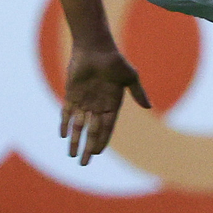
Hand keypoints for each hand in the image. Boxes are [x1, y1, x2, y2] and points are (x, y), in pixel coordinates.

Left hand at [60, 45, 150, 165]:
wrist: (95, 48)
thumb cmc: (115, 61)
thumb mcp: (130, 77)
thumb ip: (137, 92)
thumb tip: (148, 107)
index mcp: (113, 103)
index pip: (107, 126)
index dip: (102, 140)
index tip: (97, 153)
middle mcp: (98, 105)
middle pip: (92, 131)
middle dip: (88, 147)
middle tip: (84, 163)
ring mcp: (84, 101)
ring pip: (78, 125)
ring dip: (75, 140)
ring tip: (71, 155)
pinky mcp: (71, 95)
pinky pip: (67, 113)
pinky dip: (65, 124)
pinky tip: (64, 135)